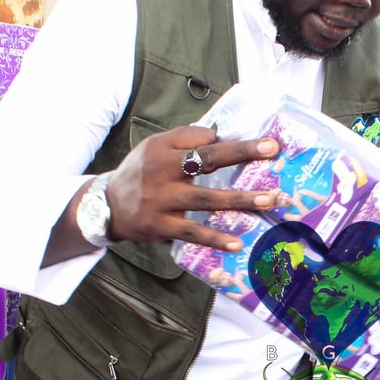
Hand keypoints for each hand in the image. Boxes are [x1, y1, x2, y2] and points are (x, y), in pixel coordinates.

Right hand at [105, 126, 279, 248]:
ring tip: (267, 199)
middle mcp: (161, 172)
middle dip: (242, 156)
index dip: (235, 143)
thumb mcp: (154, 148)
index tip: (268, 145)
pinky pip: (193, 233)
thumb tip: (219, 136)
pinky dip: (215, 239)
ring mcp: (161, 201)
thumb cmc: (141, 173)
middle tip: (273, 154)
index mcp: (162, 149)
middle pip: (207, 162)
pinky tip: (237, 243)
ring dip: (238, 200)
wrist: (107, 206)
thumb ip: (184, 140)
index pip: (203, 142)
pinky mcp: (160, 226)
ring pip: (206, 199)